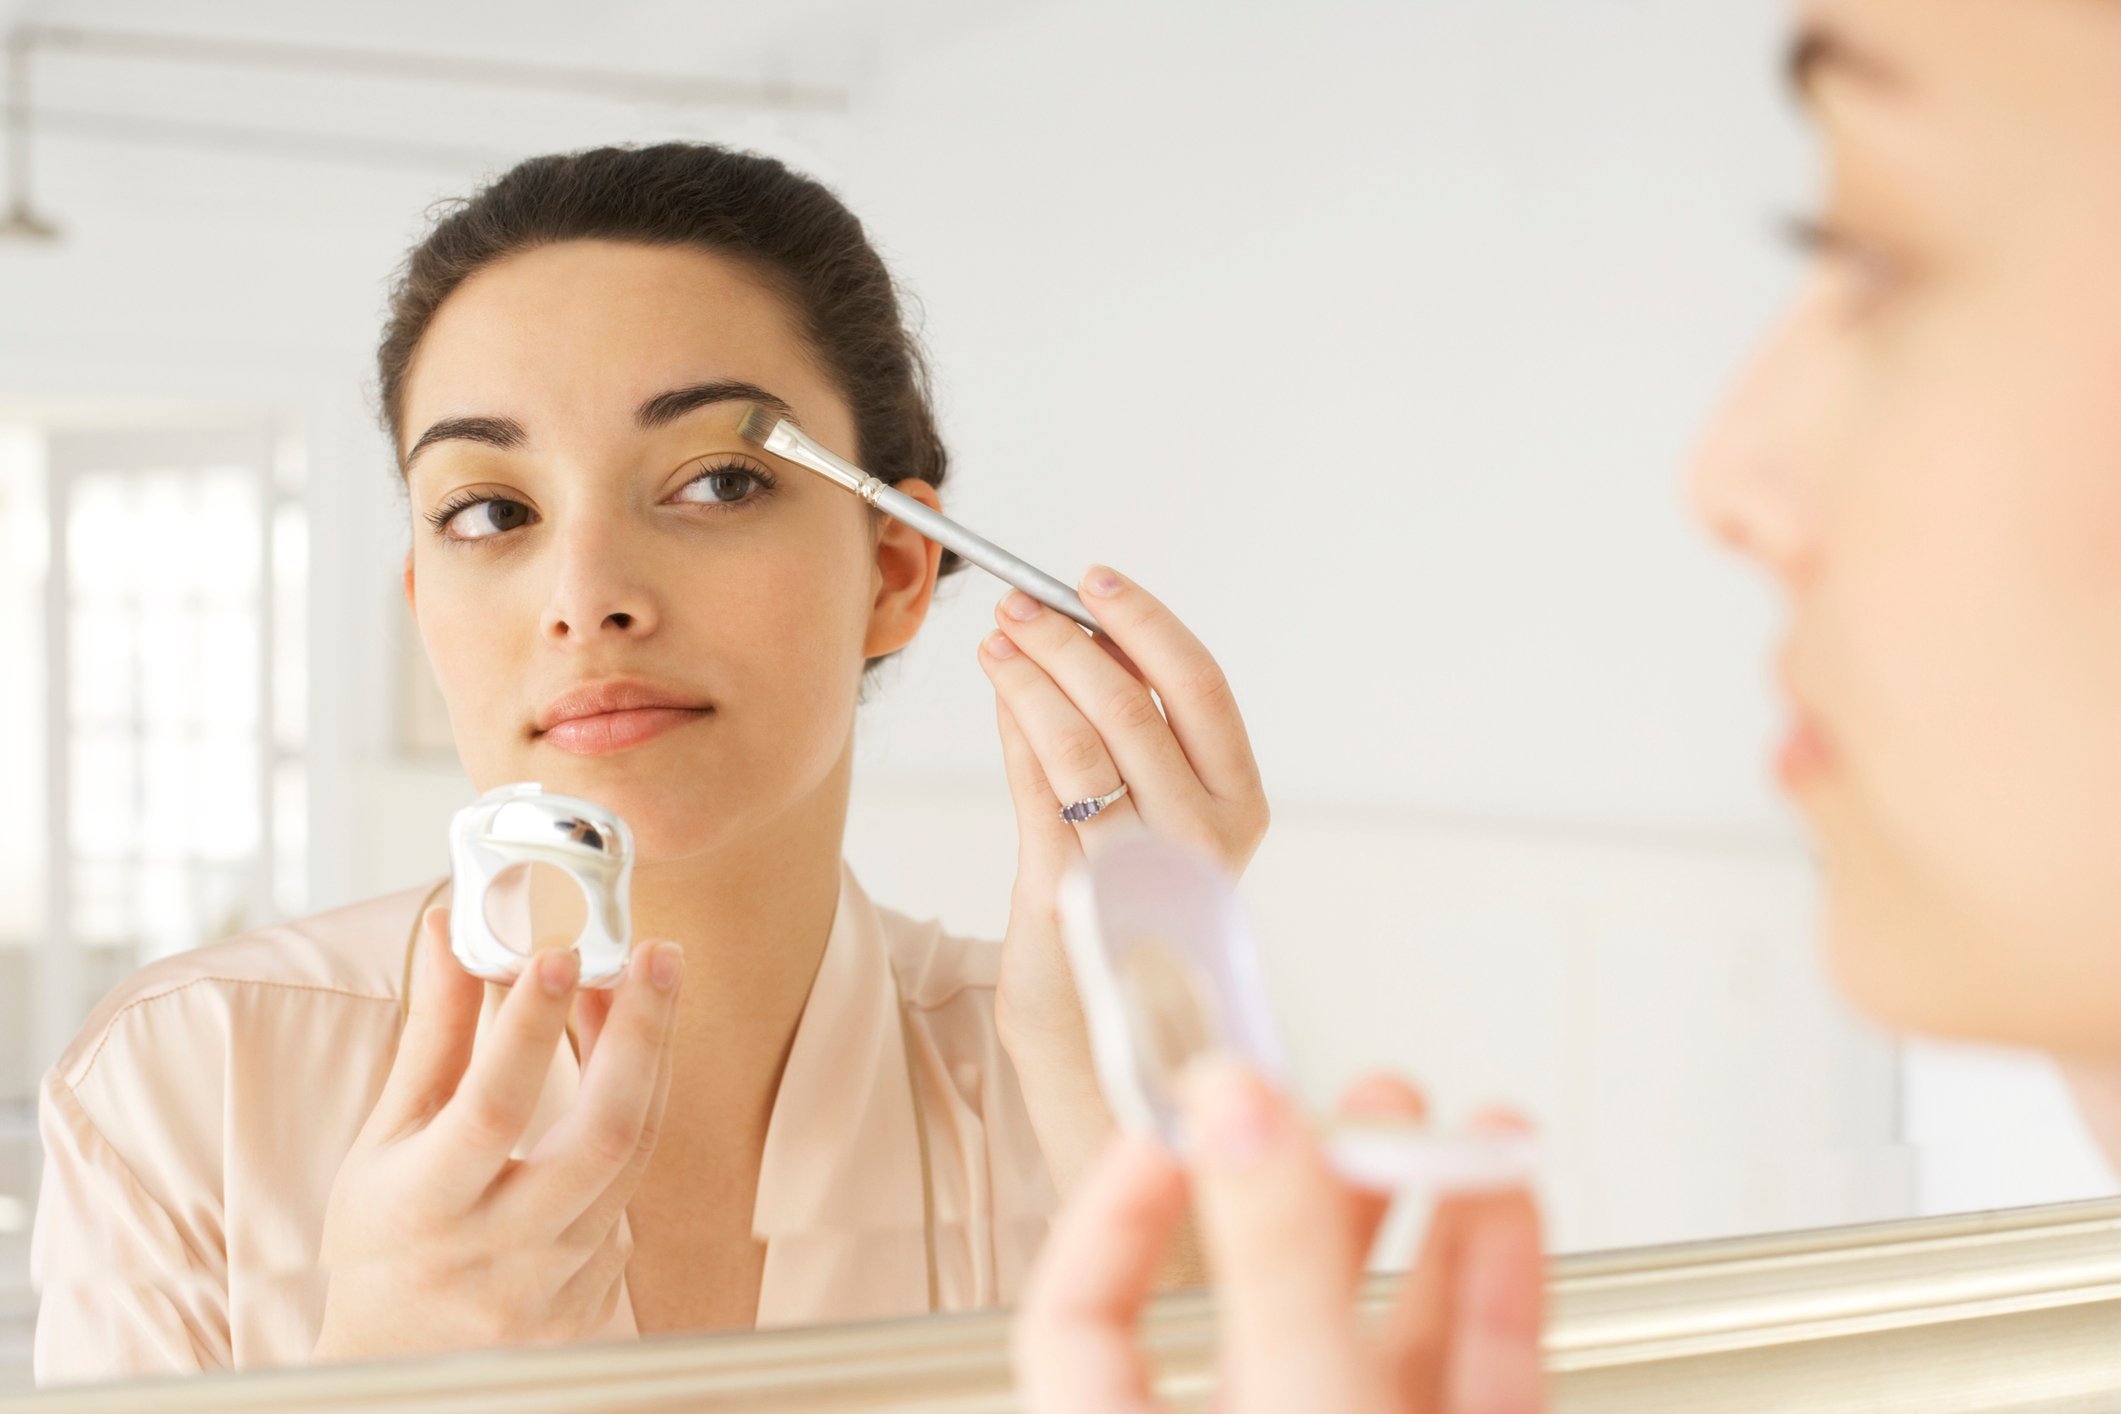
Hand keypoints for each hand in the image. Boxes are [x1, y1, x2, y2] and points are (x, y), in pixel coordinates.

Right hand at [312, 908, 682, 1362]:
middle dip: (641, 1033)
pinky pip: (633, 1190)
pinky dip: (637, 1115)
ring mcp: (557, 1284)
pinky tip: (632, 1060)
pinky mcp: (596, 1297)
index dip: (530, 1027)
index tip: (560, 949)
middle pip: (604, 1135)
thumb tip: (451, 927)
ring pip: (634, 1155)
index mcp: (426, 1209)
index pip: (493, 1108)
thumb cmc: (383, 1233)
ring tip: (648, 983)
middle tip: (658, 953)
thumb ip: (434, 1035)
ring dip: (650, 1060)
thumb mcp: (388, 1136)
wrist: (398, 1361)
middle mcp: (499, 1253)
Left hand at [979, 567, 1267, 1107]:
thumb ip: (1127, 741)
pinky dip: (1016, 729)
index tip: (1093, 580)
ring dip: (1031, 677)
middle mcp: (1205, 840)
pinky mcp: (1080, 898)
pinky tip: (999, 697)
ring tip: (996, 642)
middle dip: (1068, 639)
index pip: (1202, 687)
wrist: (1101, 1041)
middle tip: (1018, 605)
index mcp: (1241, 807)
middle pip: (1135, 704)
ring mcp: (1144, 870)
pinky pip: (1040, 790)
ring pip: (1082, 741)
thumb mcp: (1149, 823)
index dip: (1145, 623)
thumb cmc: (1127, 921)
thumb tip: (1081, 642)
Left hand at [1013, 1061, 1544, 1413]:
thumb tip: (1229, 1103)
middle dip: (1305, 1176)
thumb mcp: (1299, 1403)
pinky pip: (1478, 1373)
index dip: (1119, 1204)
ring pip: (1381, 1327)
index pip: (1078, 1319)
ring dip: (1419, 1209)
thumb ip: (1271, 1260)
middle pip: (1254, 1295)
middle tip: (1336, 1094)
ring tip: (1438, 1119)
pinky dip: (1494, 1277)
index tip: (1186, 1117)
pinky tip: (1501, 1197)